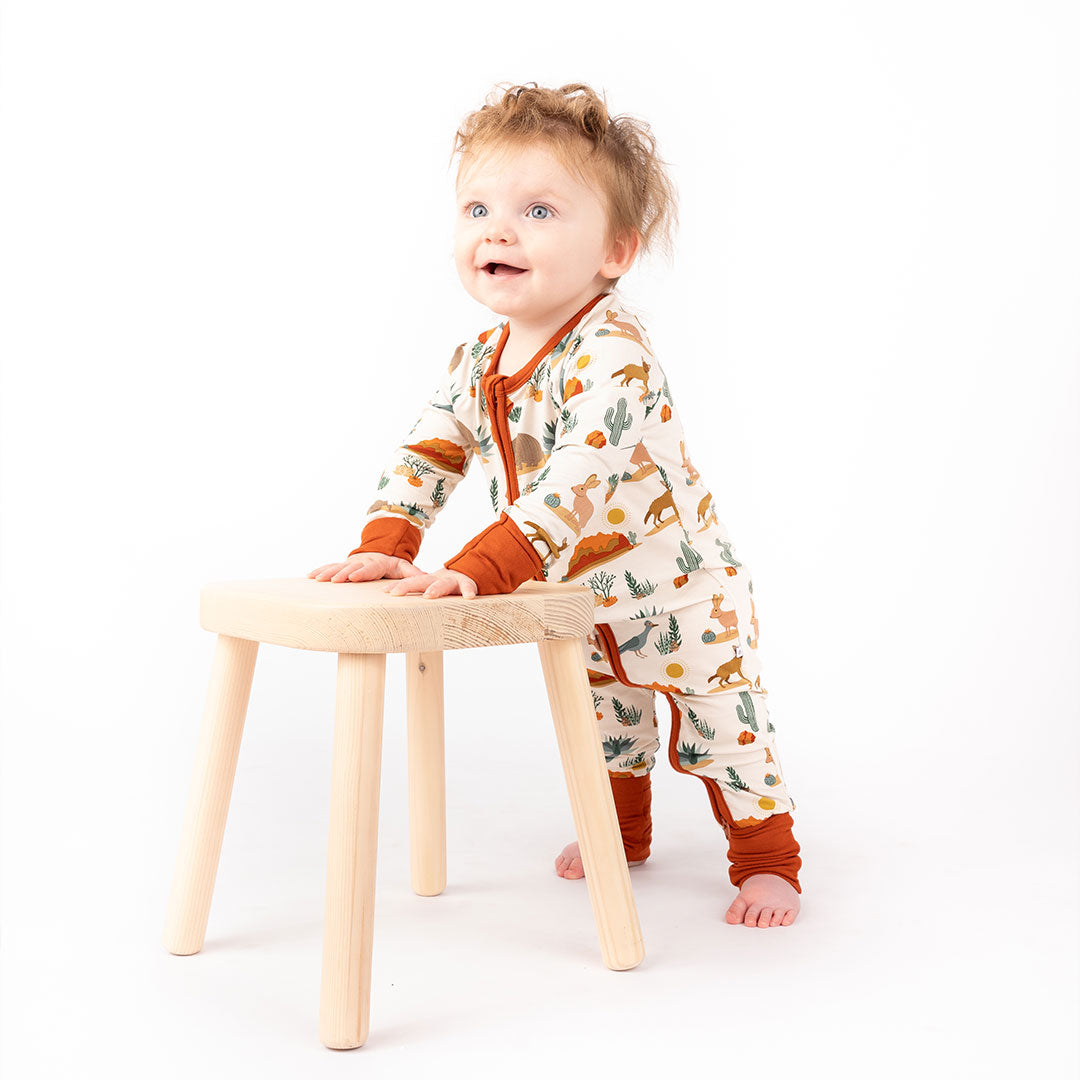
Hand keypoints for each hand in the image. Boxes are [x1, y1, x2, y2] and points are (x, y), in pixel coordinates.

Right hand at [308, 552, 425, 582]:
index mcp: (378, 563)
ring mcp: (351, 563)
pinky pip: (330, 566)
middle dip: (341, 573)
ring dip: (327, 572)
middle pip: (351, 568)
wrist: (381, 550)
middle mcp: (363, 562)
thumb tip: (426, 578)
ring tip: (316, 578)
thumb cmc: (393, 563)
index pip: (370, 568)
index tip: (353, 576)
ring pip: (338, 566)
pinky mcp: (343, 565)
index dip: (361, 572)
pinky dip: (321, 570)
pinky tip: (310, 576)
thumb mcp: (405, 567)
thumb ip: (413, 574)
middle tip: (332, 580)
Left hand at [384, 567, 478, 598]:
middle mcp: (437, 580)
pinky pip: (469, 586)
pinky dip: (469, 590)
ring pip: (443, 584)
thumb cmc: (448, 589)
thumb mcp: (433, 592)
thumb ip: (420, 604)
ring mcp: (453, 581)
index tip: (384, 592)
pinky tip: (469, 597)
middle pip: (420, 581)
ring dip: (436, 589)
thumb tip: (402, 629)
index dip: (397, 586)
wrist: (469, 572)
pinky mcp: (467, 583)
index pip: (409, 583)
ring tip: (429, 595)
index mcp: (427, 583)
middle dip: (406, 586)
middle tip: (394, 593)